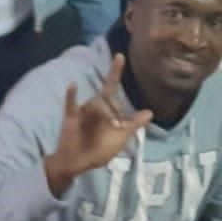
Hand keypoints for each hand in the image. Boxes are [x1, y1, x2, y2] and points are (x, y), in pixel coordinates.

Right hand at [45, 54, 153, 196]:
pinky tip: (73, 85)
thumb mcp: (121, 138)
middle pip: (105, 97)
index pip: (112, 87)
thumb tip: (150, 112)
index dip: (115, 71)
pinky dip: (72, 95)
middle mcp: (94, 106)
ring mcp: (82, 111)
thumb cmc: (100, 150)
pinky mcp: (71, 118)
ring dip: (101, 113)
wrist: (78, 164)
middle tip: (116, 125)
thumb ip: (134, 125)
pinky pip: (71, 104)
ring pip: (94, 104)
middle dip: (113, 110)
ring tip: (108, 127)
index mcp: (107, 109)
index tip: (119, 55)